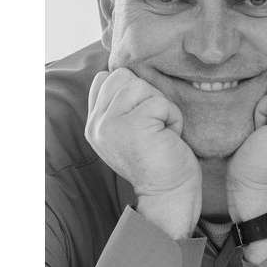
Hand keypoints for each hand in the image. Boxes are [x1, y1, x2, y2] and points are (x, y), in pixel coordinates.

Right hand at [85, 68, 201, 237]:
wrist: (169, 193)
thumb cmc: (158, 158)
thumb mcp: (129, 129)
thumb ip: (120, 104)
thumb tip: (130, 73)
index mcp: (95, 123)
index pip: (105, 78)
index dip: (131, 90)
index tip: (143, 118)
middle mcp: (97, 124)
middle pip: (123, 76)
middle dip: (147, 95)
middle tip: (153, 125)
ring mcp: (111, 124)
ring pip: (141, 85)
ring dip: (160, 106)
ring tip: (160, 130)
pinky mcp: (133, 126)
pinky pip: (159, 101)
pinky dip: (172, 116)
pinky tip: (168, 137)